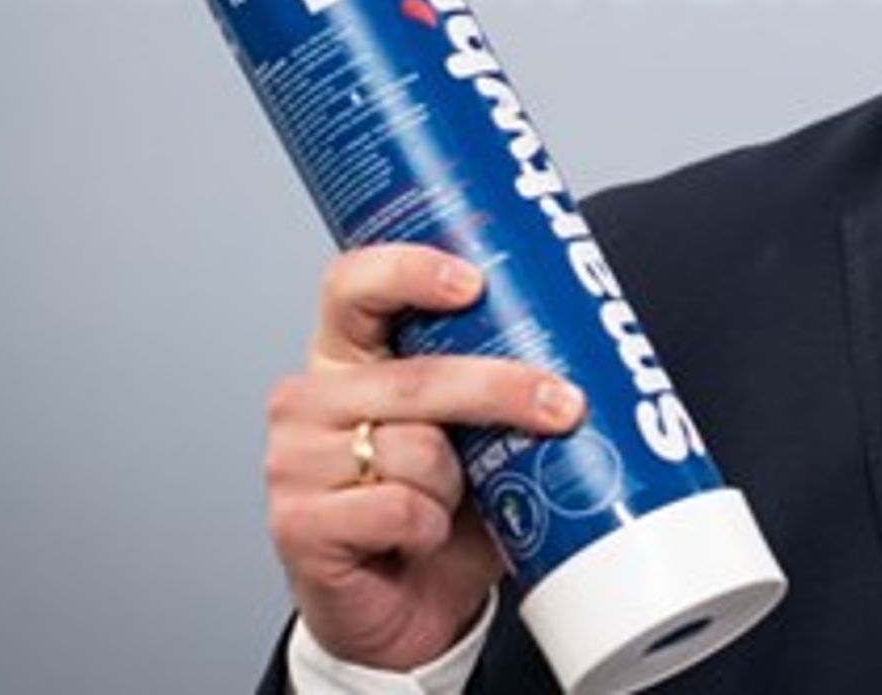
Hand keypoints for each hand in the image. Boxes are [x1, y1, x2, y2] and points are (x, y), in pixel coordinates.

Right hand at [263, 244, 586, 670]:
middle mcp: (310, 399)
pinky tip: (419, 538)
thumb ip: (496, 384)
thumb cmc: (440, 508)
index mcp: (347, 356)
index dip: (409, 271)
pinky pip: (399, 508)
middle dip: (501, 388)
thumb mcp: (472, 434)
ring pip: (414, 448)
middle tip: (564, 405)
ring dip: (458, 483)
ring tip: (449, 503)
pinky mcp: (298, 524)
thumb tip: (588, 348)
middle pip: (414, 374)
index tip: (473, 282)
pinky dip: (430, 526)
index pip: (354, 285)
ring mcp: (293, 461)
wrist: (405, 609)